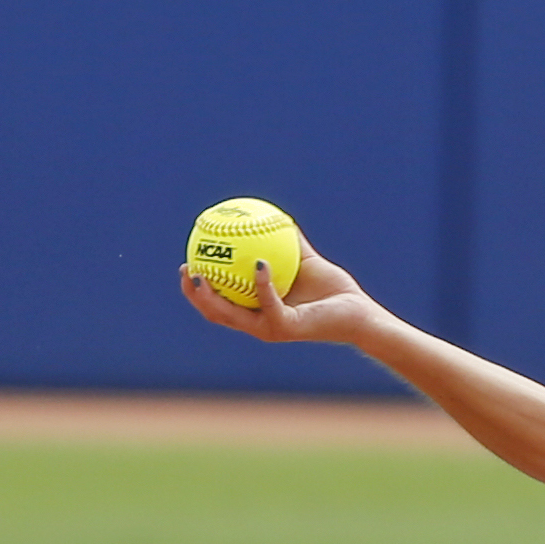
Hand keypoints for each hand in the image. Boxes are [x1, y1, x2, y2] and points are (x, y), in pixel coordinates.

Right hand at [178, 235, 387, 347]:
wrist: (358, 313)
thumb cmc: (333, 290)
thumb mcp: (307, 260)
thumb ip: (290, 242)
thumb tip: (273, 215)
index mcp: (258, 311)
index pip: (219, 304)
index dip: (198, 288)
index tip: (187, 262)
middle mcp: (260, 323)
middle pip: (215, 313)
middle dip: (194, 295)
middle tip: (186, 269)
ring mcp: (271, 328)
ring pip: (232, 315)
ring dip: (213, 296)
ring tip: (202, 272)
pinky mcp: (287, 328)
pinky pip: (269, 304)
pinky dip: (261, 284)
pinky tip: (258, 263)